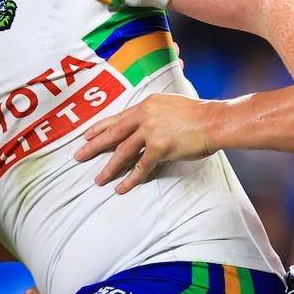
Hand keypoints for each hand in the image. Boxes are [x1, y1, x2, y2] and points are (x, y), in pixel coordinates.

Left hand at [74, 93, 214, 193]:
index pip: (117, 118)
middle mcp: (144, 115)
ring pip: (123, 152)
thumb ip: (154, 113)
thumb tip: (144, 126)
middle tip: (78, 156)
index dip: (100, 128)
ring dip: (109, 168)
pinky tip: (121, 188)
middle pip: (112, 133)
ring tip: (98, 179)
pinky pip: (141, 167)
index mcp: (146, 105)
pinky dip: (130, 179)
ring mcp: (151, 131)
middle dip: (93, 146)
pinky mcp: (160, 147)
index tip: (86, 136)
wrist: (214, 120)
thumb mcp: (170, 105)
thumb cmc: (198, 115)